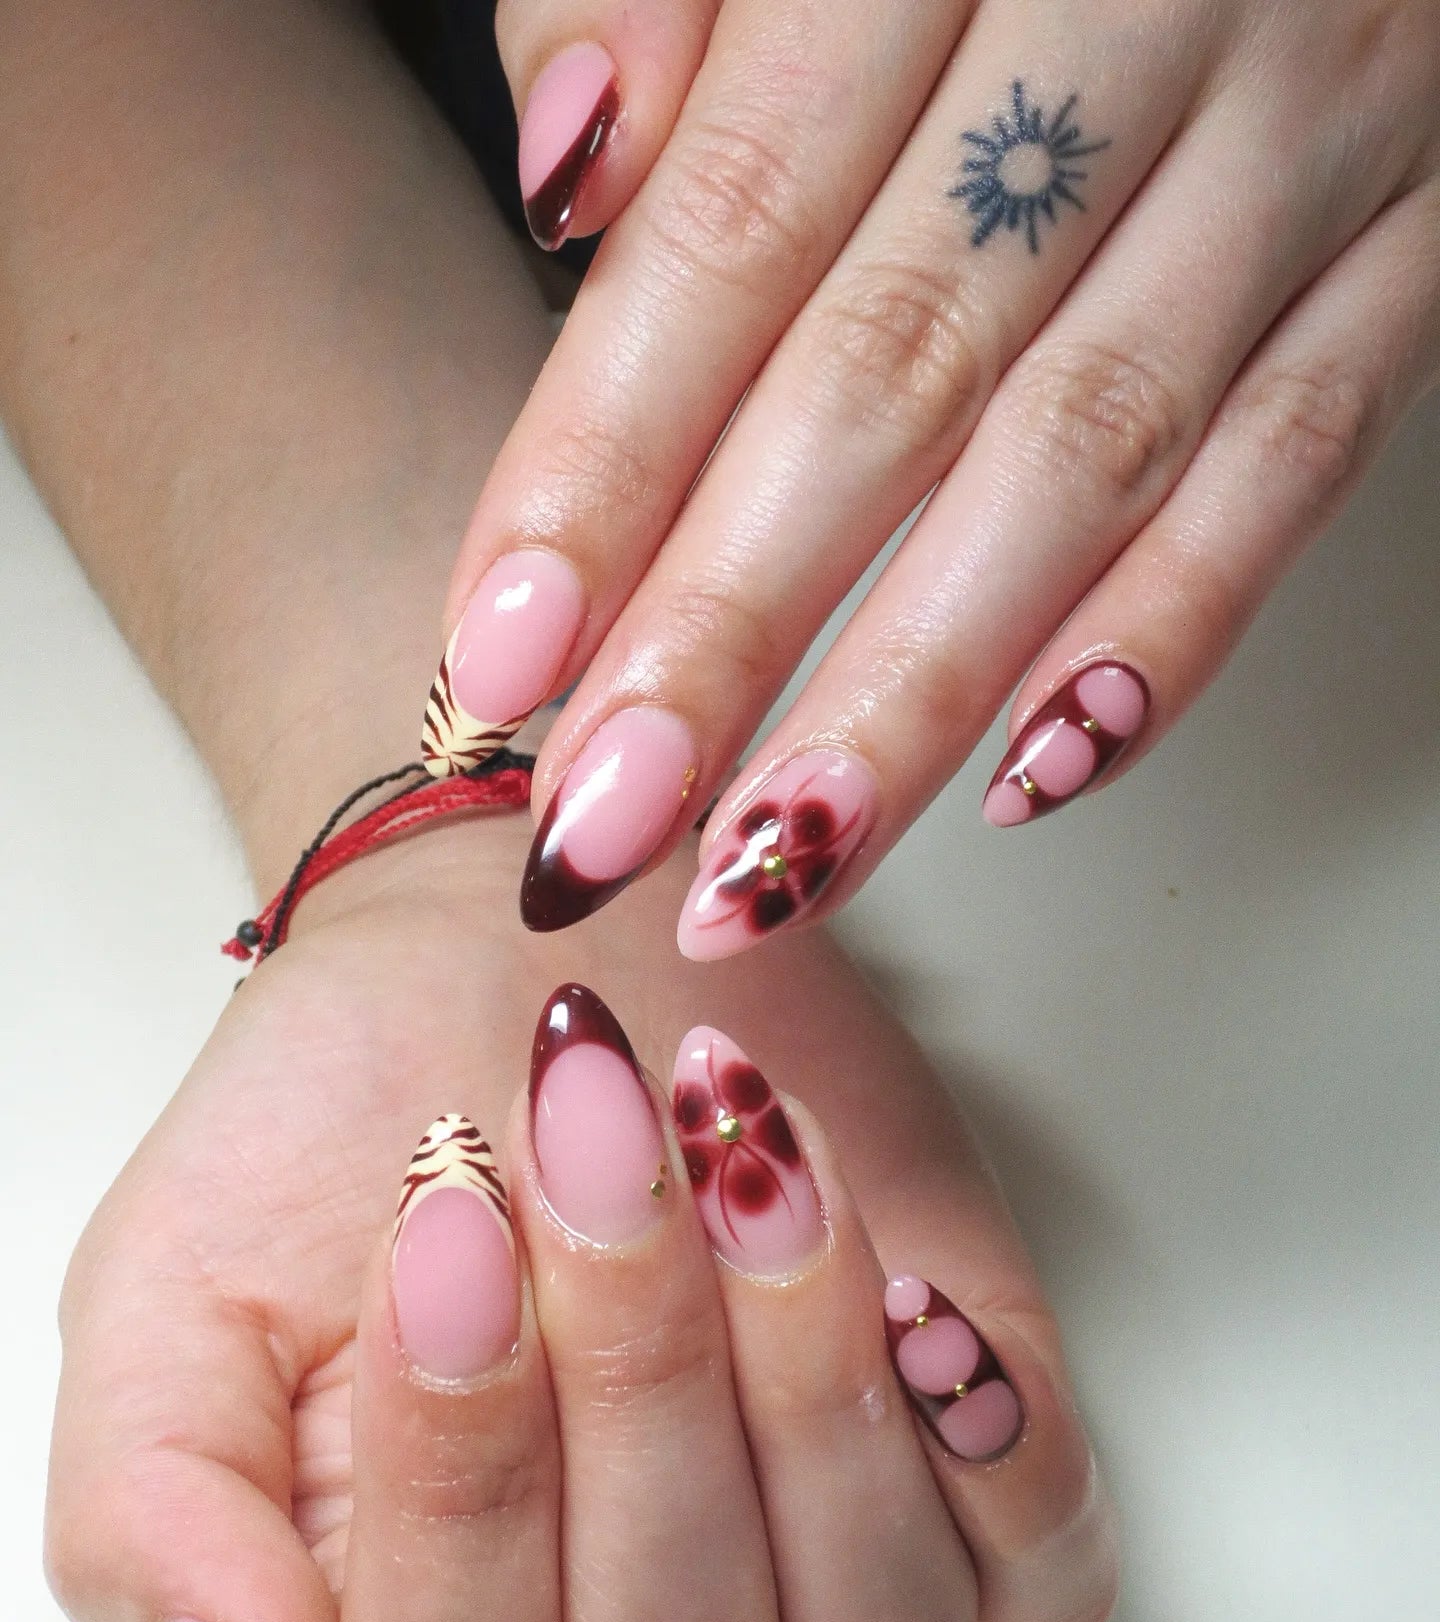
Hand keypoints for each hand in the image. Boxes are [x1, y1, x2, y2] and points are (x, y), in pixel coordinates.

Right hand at [45, 821, 1114, 1621]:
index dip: (459, 1480)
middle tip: (588, 1130)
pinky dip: (1002, 1452)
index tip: (445, 1221)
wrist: (505, 964)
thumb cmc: (344, 1127)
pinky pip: (1040, 1567)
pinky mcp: (963, 1470)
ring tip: (739, 1150)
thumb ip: (162, 1525)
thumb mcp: (172, 1300)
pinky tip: (918, 1296)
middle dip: (638, 1374)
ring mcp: (818, 1579)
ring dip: (810, 1383)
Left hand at [426, 0, 1439, 948]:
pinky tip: (1040, 775)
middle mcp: (1138, 14)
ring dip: (923, 689)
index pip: (737, 225)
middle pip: (895, 373)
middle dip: (731, 628)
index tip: (502, 656)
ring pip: (1090, 456)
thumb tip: (568, 182)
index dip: (606, 459)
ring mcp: (1309, 128)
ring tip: (778, 861)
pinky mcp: (1422, 234)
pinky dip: (1176, 629)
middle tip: (606, 822)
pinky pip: (1305, 458)